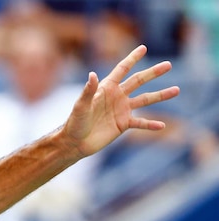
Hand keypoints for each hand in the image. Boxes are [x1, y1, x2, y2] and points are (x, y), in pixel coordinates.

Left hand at [63, 45, 179, 157]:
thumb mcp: (81, 105)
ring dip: (160, 95)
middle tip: (168, 64)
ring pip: (145, 100)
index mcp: (107, 88)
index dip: (132, 59)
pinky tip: (162, 125)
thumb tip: (92, 74)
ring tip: (176, 90)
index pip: (122, 70)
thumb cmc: (75, 122)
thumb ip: (88, 90)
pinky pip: (141, 122)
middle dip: (153, 73)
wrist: (75, 142)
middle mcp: (117, 96)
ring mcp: (122, 110)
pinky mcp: (123, 124)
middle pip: (138, 81)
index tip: (143, 48)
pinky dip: (151, 124)